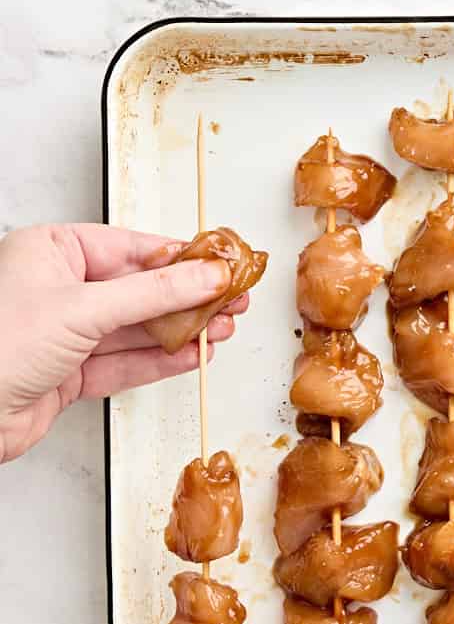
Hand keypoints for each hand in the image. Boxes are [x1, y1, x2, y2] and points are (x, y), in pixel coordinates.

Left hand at [0, 223, 248, 462]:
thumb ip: (154, 293)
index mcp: (51, 252)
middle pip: (140, 290)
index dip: (182, 259)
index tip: (222, 266)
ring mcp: (64, 334)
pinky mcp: (69, 374)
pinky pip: (126, 363)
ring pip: (137, 329)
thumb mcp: (84, 308)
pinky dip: (161, 361)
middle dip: (189, 299)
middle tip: (232, 300)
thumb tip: (205, 276)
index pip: (132, 249)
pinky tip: (191, 356)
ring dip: (182, 332)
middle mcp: (58, 289)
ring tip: (222, 330)